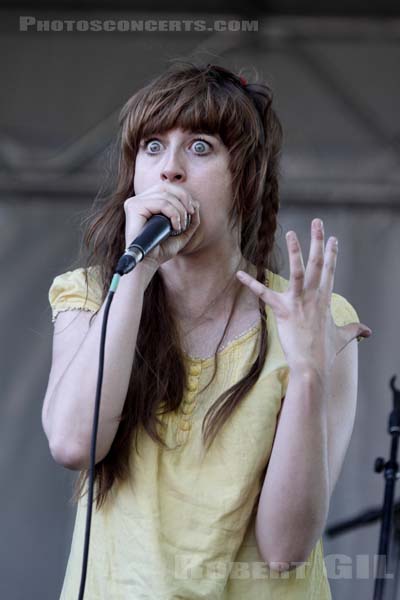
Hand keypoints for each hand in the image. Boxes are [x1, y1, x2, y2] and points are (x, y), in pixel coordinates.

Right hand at [124, 182, 199, 269]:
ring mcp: (134, 202)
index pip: (167, 188)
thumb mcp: (181, 233)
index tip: (192, 211)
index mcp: (147, 202)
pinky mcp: (133, 207)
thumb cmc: (161, 250)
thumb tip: (196, 203)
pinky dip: (173, 213)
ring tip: (181, 226)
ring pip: (165, 194)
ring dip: (180, 210)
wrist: (147, 264)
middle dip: (184, 198)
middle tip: (191, 213)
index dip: (183, 195)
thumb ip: (191, 220)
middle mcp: (139, 200)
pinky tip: (175, 226)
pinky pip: (161, 202)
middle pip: (166, 186)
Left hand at [236, 219, 371, 374]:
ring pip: (297, 271)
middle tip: (317, 222)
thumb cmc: (326, 352)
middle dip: (318, 241)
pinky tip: (239, 274)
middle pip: (317, 263)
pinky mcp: (283, 310)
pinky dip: (251, 284)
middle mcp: (314, 296)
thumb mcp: (343, 337)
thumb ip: (354, 329)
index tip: (332, 238)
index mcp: (326, 299)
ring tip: (292, 232)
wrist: (312, 366)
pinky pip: (264, 294)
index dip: (332, 253)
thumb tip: (368, 331)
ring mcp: (298, 302)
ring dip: (295, 251)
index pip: (330, 271)